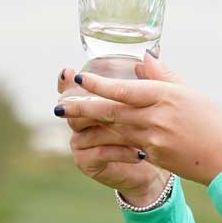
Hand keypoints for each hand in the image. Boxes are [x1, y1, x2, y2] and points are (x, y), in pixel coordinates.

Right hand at [55, 66, 170, 199]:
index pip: (71, 89)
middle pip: (75, 109)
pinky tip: (139, 153)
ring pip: (86, 131)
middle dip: (84, 103)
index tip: (71, 73)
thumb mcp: (154, 103)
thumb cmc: (152, 132)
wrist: (155, 168)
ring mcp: (82, 142)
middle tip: (93, 98)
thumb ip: (151, 80)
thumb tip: (149, 55)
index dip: (66, 81)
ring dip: (110, 129)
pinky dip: (120, 152)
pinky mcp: (87, 162)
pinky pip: (99, 153)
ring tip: (133, 130)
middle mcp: (82, 121)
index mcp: (93, 103)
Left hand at [57, 54, 221, 186]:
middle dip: (84, 108)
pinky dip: (114, 138)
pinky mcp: (155, 157)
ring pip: (116, 128)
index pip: (124, 89)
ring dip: (92, 124)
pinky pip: (128, 144)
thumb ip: (164, 77)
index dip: (98, 85)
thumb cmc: (216, 123)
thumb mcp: (191, 94)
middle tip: (61, 105)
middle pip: (112, 111)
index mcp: (167, 96)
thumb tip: (143, 60)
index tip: (80, 80)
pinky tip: (100, 135)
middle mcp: (157, 117)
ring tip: (73, 119)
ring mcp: (154, 139)